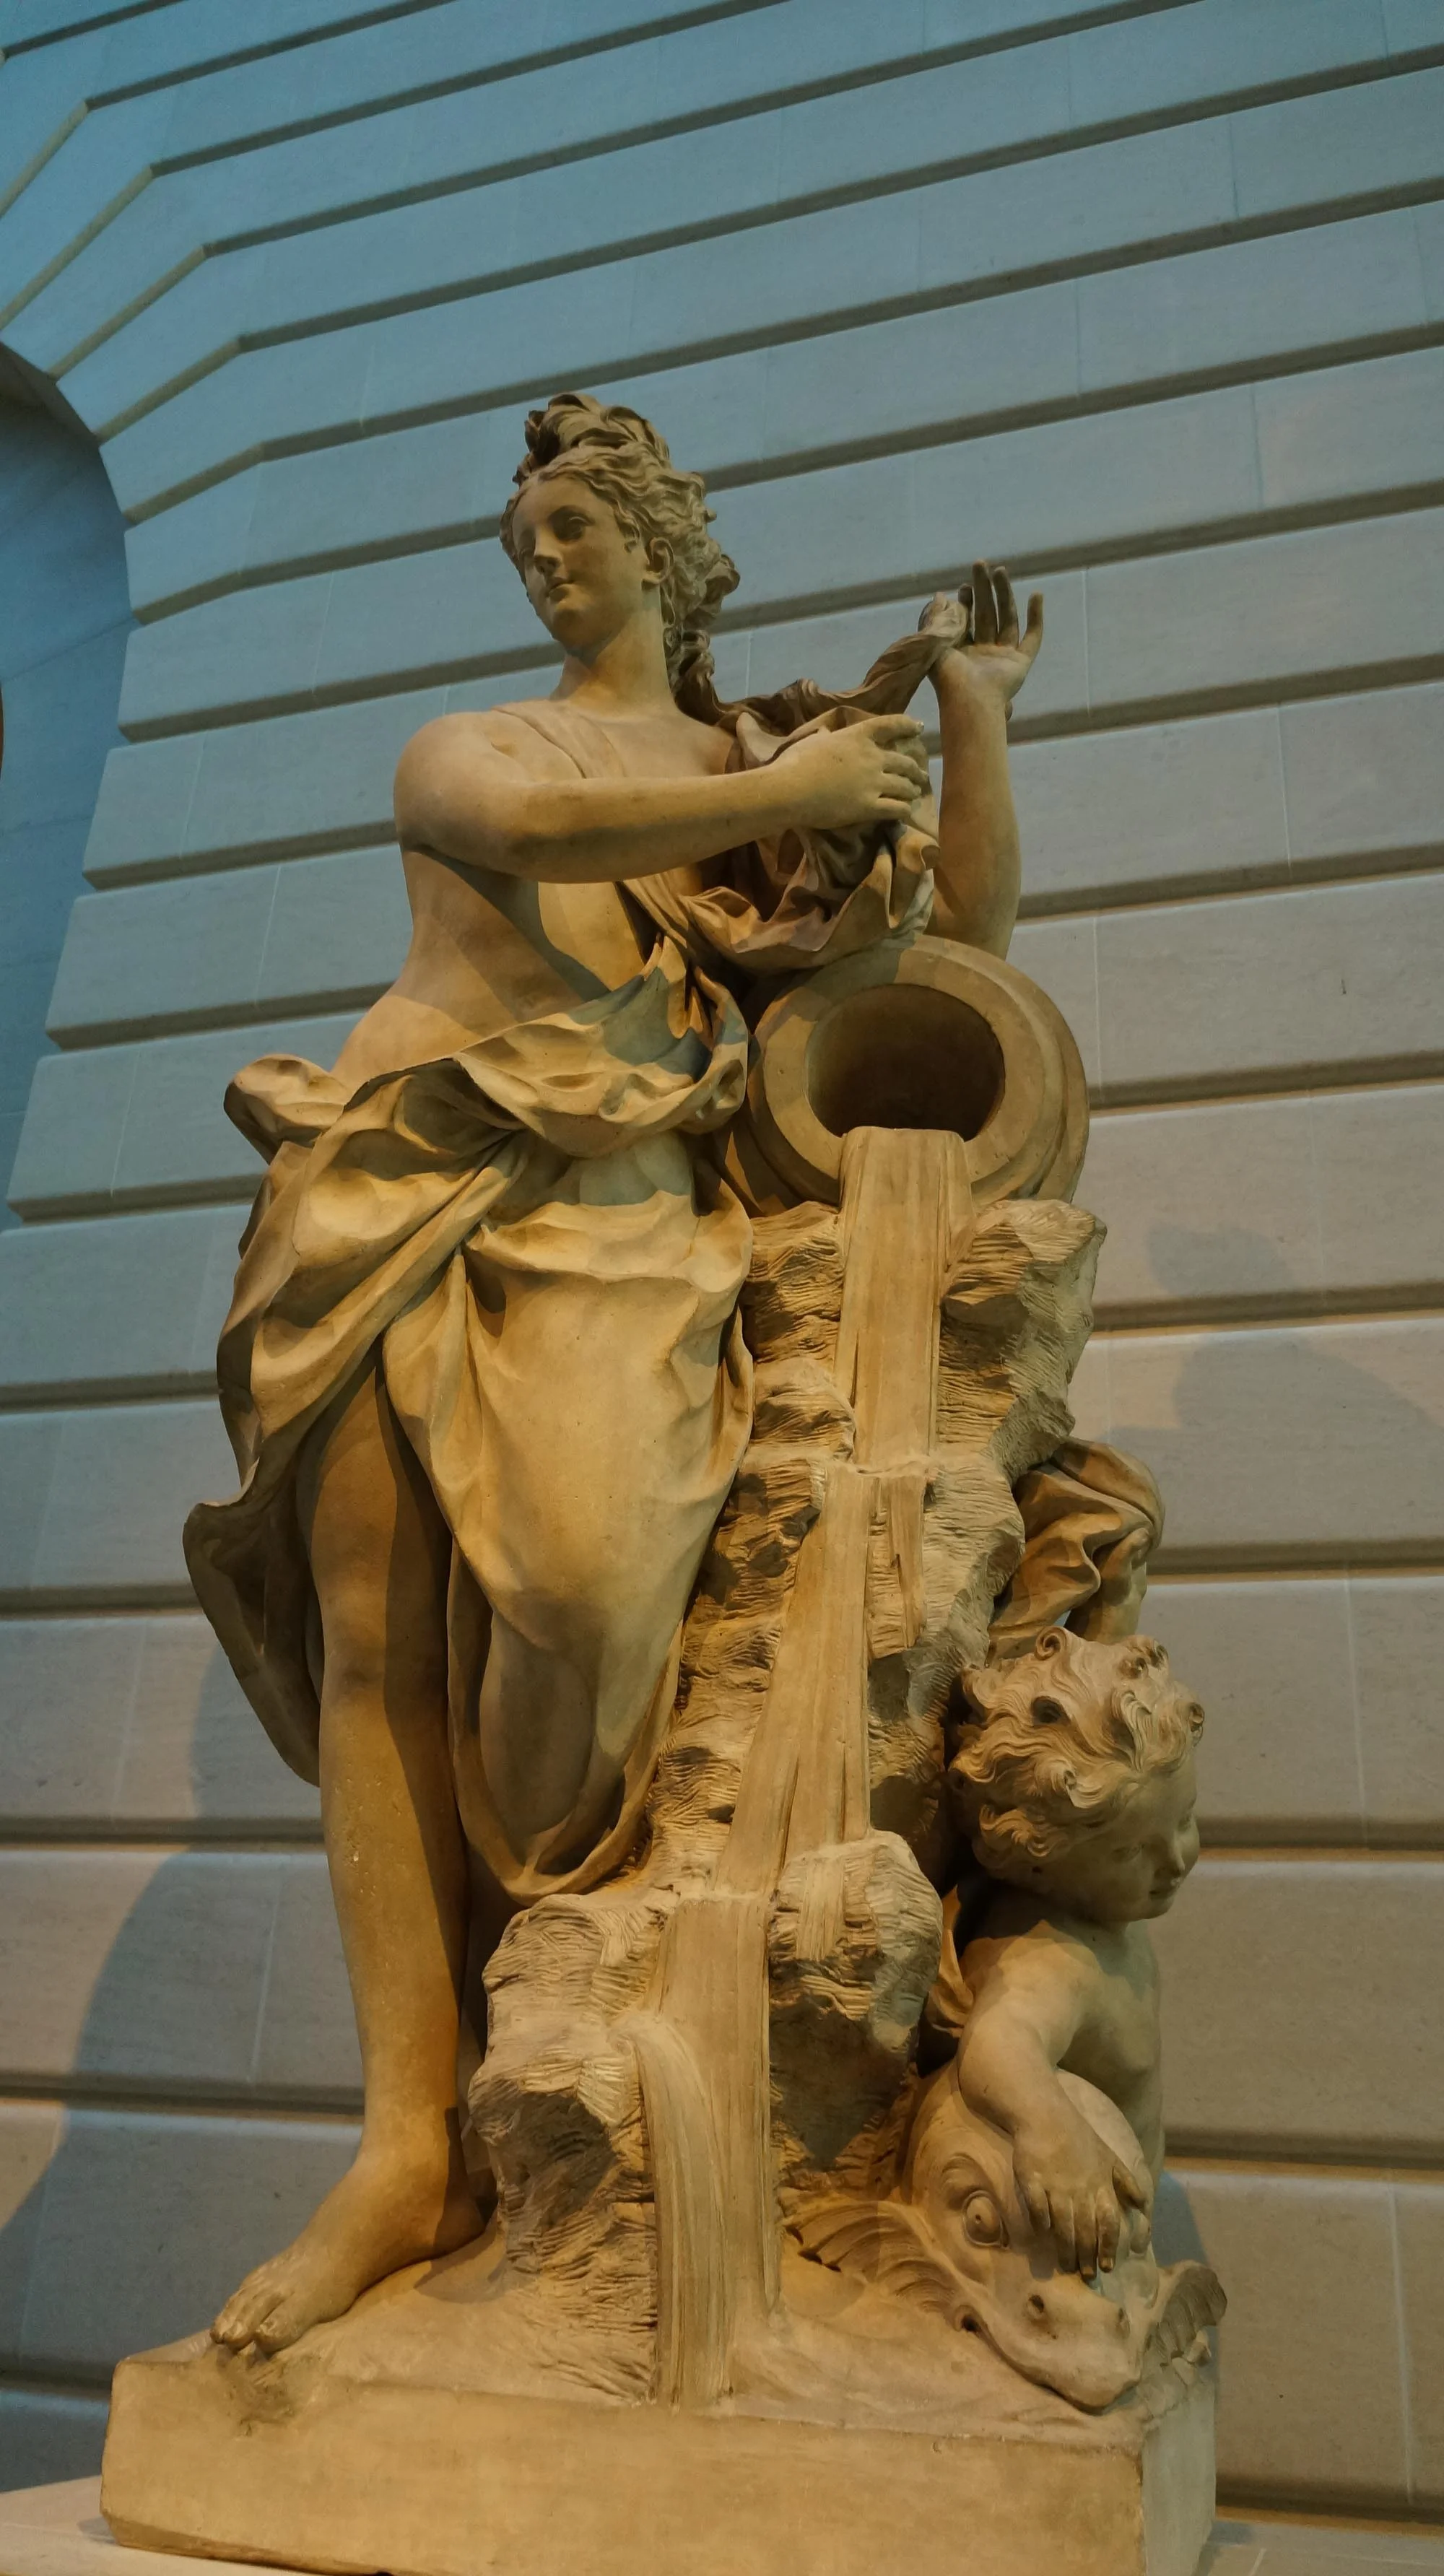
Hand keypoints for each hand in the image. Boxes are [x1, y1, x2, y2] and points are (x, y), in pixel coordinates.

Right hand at [773, 713, 930, 831]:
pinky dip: (905, 810)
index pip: (890, 725)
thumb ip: (825, 737)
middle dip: (914, 769)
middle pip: (903, 761)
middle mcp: (871, 757)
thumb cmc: (794, 763)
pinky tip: (906, 811)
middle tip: (919, 774)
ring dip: (913, 790)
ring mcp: (873, 783)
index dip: (908, 725)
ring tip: (915, 793)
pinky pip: (897, 808)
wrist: (789, 790)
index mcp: (857, 736)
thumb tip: (825, 734)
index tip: (919, 728)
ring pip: (905, 785)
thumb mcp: (812, 741)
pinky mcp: (869, 807)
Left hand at [919, 561, 1042, 714]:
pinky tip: (1036, 595)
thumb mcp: (934, 642)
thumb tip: (939, 595)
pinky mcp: (1021, 663)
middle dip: (984, 590)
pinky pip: (1032, 638)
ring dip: (1004, 595)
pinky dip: (1036, 617)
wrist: (969, 700)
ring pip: (1007, 619)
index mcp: (962, 651)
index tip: (965, 586)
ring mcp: (1003, 657)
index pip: (967, 620)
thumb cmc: (948, 677)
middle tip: (981, 565)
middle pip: (987, 614)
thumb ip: (935, 618)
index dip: (966, 601)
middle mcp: (983, 653)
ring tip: (1001, 570)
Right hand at [1012, 2110, 1152, 2277]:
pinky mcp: (1032, 2179)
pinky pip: (1037, 2208)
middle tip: (1086, 2275)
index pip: (1109, 2222)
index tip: (1107, 2267)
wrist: (1045, 2114)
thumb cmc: (1079, 2137)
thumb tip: (1143, 2206)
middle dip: (1087, 2256)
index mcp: (1100, 2184)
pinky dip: (1041, 2223)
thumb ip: (1126, 2181)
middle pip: (1085, 2229)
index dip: (1109, 2246)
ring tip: (1066, 2267)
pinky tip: (1042, 2236)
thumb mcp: (1109, 2156)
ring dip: (1065, 2249)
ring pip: (1062, 2225)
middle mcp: (1080, 2188)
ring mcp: (1055, 2185)